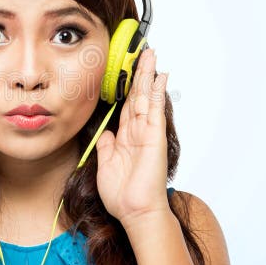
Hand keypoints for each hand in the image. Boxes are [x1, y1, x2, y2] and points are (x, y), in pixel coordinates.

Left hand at [95, 47, 170, 226]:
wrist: (135, 211)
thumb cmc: (122, 195)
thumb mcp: (106, 166)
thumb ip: (106, 147)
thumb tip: (106, 133)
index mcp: (125, 138)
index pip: (126, 106)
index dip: (127, 88)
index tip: (127, 70)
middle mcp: (138, 132)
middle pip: (138, 96)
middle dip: (140, 74)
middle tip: (143, 53)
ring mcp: (147, 133)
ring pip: (146, 97)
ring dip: (148, 76)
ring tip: (150, 56)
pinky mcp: (154, 136)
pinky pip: (155, 109)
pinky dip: (157, 92)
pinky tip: (159, 77)